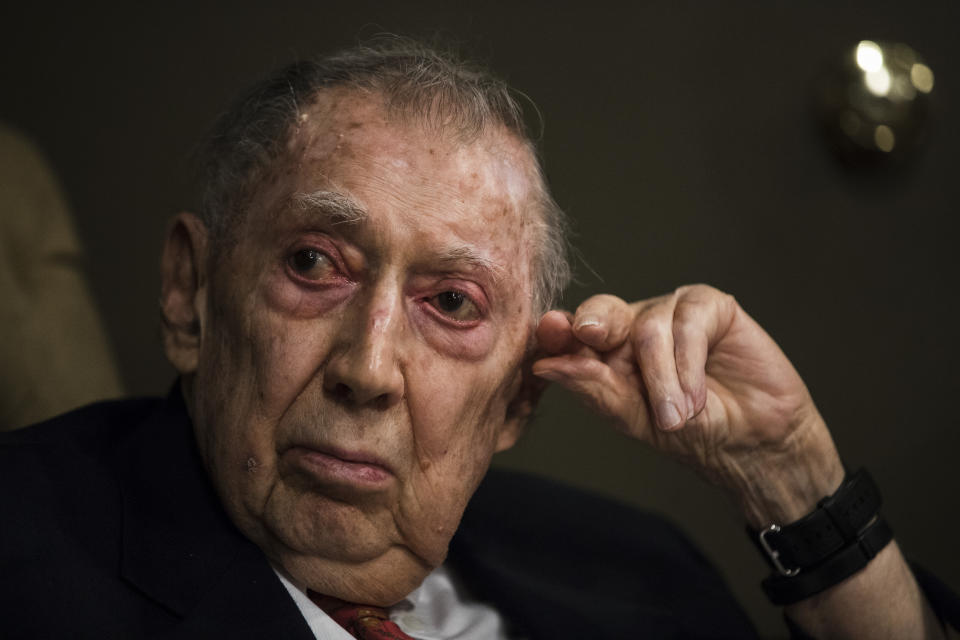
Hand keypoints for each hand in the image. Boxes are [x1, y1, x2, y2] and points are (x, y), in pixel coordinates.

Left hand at [533, 285, 843, 525]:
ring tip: (677, 418)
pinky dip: (688, 364)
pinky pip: (688, 323)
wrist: (752, 444)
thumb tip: (544, 365)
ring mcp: (672, 312)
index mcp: (606, 350)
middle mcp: (634, 324)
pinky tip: (696, 398)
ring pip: (647, 327)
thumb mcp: (634, 418)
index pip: (573, 333)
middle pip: (602, 312)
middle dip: (594, 325)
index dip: (558, 331)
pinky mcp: (711, 307)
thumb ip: (594, 389)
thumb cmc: (690, 433)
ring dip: (661, 379)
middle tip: (589, 334)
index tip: (548, 333)